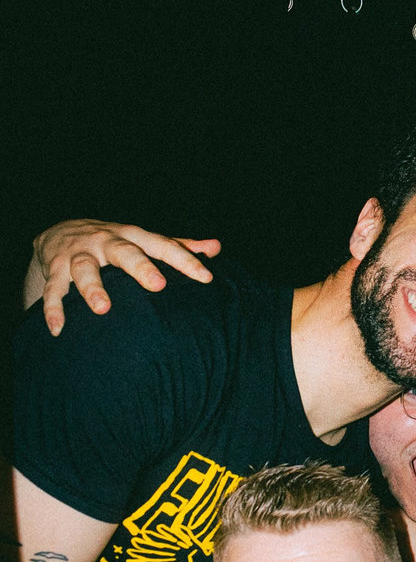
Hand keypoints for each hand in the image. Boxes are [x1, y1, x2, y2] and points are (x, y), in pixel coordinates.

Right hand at [32, 219, 221, 334]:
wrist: (60, 232)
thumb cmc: (115, 242)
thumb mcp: (144, 241)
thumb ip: (178, 246)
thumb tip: (216, 247)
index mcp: (133, 236)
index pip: (163, 246)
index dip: (185, 260)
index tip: (206, 277)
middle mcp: (106, 241)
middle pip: (124, 252)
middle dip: (140, 267)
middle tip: (157, 285)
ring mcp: (79, 254)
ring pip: (85, 268)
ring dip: (92, 287)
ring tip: (103, 309)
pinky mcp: (55, 267)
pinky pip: (53, 288)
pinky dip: (54, 308)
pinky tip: (58, 329)